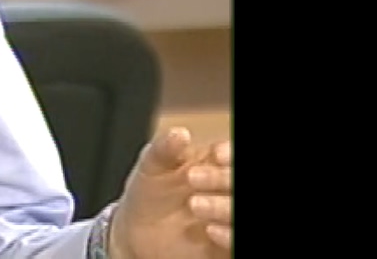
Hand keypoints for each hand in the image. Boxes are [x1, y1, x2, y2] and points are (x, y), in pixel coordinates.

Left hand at [111, 126, 231, 258]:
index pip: (232, 156)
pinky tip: (210, 231)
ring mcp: (227, 215)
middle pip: (238, 180)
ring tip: (194, 205)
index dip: (229, 154)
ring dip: (224, 207)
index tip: (217, 155)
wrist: (137, 230)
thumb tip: (179, 133)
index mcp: (215, 163)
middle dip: (222, 178)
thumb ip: (163, 149)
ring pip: (239, 209)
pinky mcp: (225, 243)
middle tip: (192, 178)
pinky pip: (236, 240)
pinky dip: (229, 235)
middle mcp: (226, 189)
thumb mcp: (151, 166)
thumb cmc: (149, 192)